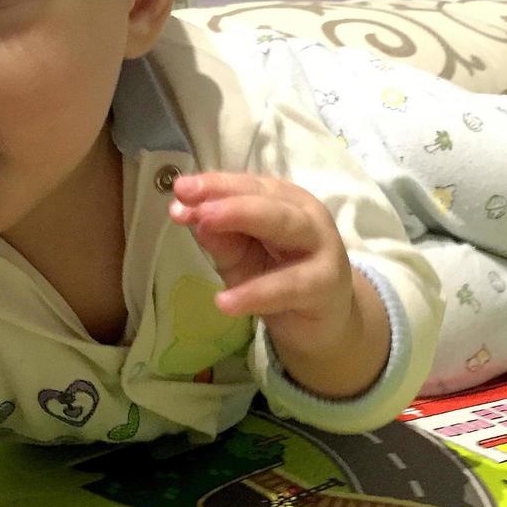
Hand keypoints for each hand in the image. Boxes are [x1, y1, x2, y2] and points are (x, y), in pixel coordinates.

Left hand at [167, 172, 358, 358]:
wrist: (325, 321)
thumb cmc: (279, 277)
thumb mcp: (241, 256)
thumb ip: (219, 236)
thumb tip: (185, 212)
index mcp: (283, 200)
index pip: (247, 185)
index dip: (215, 185)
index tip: (180, 189)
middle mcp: (306, 215)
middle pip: (268, 198)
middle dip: (228, 198)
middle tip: (193, 203)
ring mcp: (321, 247)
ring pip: (286, 226)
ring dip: (243, 220)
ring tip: (204, 226)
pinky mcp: (326, 285)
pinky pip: (289, 285)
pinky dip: (256, 293)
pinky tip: (226, 301)